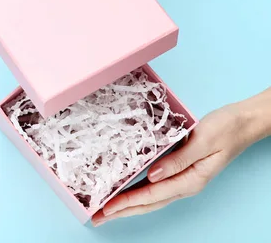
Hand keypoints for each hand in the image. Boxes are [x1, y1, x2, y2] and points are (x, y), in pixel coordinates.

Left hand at [92, 91, 270, 226]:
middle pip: (148, 203)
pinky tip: (125, 191)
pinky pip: (155, 186)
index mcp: (191, 179)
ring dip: (128, 205)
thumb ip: (178, 159)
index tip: (107, 207)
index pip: (152, 194)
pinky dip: (137, 192)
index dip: (127, 202)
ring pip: (150, 197)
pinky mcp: (181, 169)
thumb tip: (152, 175)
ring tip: (106, 210)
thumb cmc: (226, 128)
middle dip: (122, 211)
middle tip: (97, 217)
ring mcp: (183, 179)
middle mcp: (186, 184)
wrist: (243, 123)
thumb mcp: (202, 141)